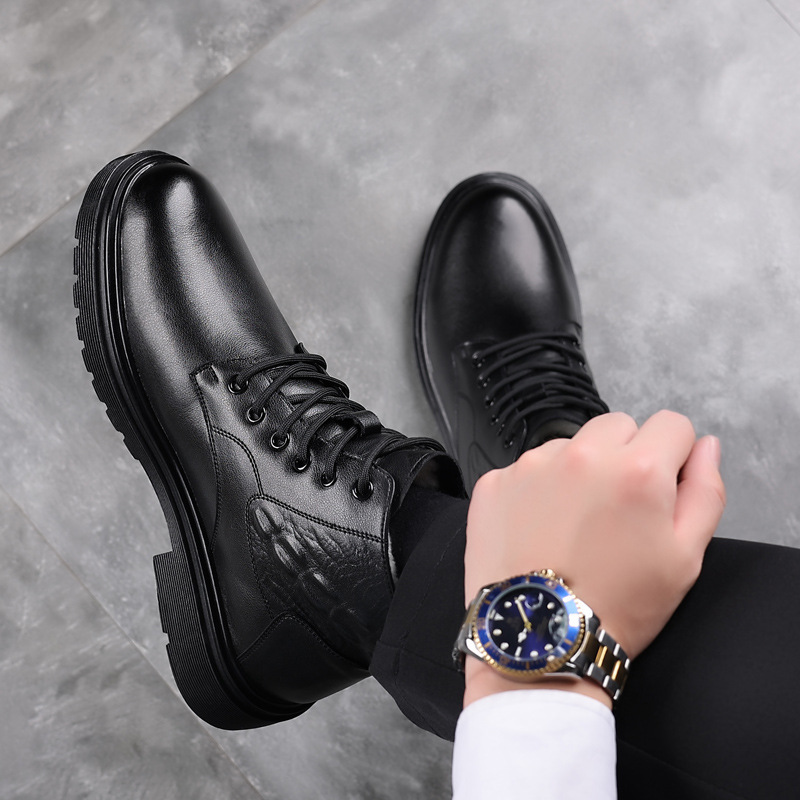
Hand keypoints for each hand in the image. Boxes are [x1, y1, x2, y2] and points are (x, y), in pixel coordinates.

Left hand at [463, 410, 725, 707]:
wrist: (539, 640)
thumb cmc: (620, 604)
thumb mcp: (686, 557)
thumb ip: (704, 490)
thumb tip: (703, 445)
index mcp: (637, 469)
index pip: (671, 424)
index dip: (672, 457)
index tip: (659, 489)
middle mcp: (581, 454)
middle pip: (617, 426)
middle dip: (625, 455)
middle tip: (615, 509)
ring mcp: (530, 465)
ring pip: (569, 444)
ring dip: (578, 469)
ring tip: (573, 525)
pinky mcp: (494, 482)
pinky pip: (526, 468)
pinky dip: (536, 489)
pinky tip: (538, 529)